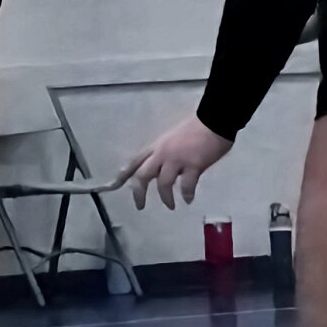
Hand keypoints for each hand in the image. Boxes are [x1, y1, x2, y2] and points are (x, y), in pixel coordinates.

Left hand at [118, 115, 234, 210]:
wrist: (214, 120)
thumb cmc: (196, 128)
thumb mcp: (172, 139)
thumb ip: (164, 155)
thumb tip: (162, 172)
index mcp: (156, 146)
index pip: (134, 161)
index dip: (122, 174)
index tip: (112, 187)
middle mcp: (162, 153)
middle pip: (142, 175)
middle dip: (138, 193)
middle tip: (140, 206)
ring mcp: (177, 159)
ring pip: (163, 183)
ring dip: (165, 198)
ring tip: (170, 205)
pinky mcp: (194, 165)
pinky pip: (186, 185)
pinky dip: (186, 194)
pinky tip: (188, 199)